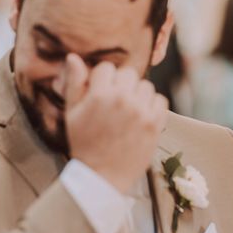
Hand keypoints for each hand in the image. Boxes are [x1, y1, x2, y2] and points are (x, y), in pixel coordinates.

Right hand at [64, 54, 167, 192]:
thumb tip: (73, 56)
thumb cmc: (85, 143)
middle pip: (128, 74)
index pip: (107, 68)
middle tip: (115, 102)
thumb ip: (75, 83)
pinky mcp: (155, 123)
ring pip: (145, 86)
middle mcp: (122, 100)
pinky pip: (160, 100)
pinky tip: (141, 116)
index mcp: (99, 95)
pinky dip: (153, 106)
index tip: (101, 92)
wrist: (103, 176)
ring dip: (138, 94)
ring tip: (128, 111)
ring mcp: (141, 111)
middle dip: (121, 84)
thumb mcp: (72, 113)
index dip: (103, 79)